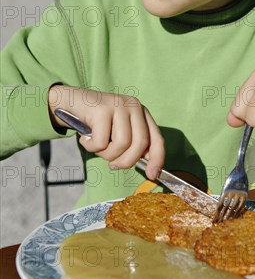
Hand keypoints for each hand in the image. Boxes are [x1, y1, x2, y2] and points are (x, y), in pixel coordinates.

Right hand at [48, 85, 163, 179]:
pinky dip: (91, 147)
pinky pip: (101, 142)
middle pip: (140, 143)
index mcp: (141, 113)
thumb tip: (150, 169)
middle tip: (113, 165)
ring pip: (121, 144)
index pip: (157, 139)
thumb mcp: (118, 132)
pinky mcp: (102, 109)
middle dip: (126, 161)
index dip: (157, 159)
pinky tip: (86, 139)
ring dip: (106, 154)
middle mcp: (134, 106)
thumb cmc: (97, 123)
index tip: (152, 175)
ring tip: (97, 146)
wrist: (72, 102)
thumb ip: (133, 145)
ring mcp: (119, 105)